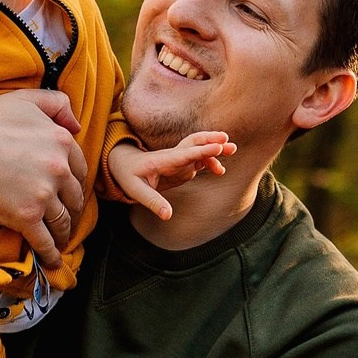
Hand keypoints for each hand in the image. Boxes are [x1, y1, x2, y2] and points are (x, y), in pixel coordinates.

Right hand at [0, 90, 89, 267]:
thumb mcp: (22, 99)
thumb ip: (55, 103)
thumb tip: (76, 125)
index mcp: (60, 140)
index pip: (79, 167)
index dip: (76, 182)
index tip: (70, 192)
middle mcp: (58, 167)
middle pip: (75, 196)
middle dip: (73, 210)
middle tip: (68, 218)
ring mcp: (43, 194)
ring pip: (63, 221)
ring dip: (65, 233)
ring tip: (61, 240)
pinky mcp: (26, 217)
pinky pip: (45, 241)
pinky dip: (51, 254)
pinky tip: (52, 262)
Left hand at [104, 133, 234, 219]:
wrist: (124, 166)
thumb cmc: (128, 177)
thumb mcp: (136, 191)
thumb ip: (153, 202)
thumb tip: (168, 216)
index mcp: (162, 160)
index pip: (185, 153)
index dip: (202, 151)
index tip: (218, 147)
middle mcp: (173, 156)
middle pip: (194, 143)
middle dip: (211, 141)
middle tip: (228, 143)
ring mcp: (179, 160)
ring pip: (199, 150)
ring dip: (214, 149)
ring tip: (232, 151)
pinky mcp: (182, 166)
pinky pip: (199, 160)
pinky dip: (210, 161)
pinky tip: (219, 170)